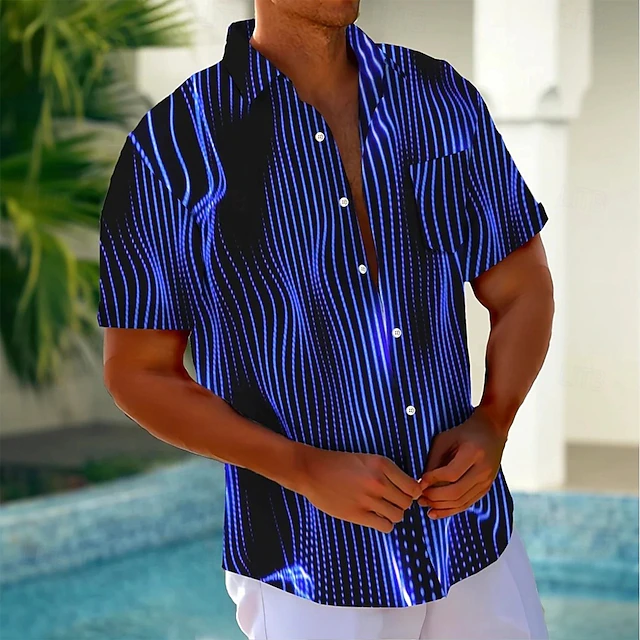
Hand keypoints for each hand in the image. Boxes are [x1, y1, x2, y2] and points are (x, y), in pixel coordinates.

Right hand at [297, 447, 422, 532]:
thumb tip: (410, 489)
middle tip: (390, 502)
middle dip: (401, 504)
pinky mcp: (357, 514)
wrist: (311, 470)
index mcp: (382, 464)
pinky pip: (385, 526)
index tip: (404, 493)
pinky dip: (383, 524)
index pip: (413, 487)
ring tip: (381, 509)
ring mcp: (368, 498)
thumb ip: (387, 472)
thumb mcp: (366, 459)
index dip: (412, 493)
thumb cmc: (338, 463)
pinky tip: (374, 517)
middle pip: (407, 503)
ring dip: (392, 515)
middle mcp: (378, 481)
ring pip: (398, 516)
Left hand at [418, 408, 508, 518]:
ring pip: (461, 502)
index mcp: (473, 452)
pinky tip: (435, 512)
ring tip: (424, 504)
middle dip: (434, 497)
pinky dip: (450, 510)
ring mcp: (487, 481)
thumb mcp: (444, 439)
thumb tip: (422, 483)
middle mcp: (483, 470)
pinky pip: (466, 504)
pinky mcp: (485, 489)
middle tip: (419, 496)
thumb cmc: (462, 433)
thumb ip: (434, 460)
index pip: (451, 474)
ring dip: (440, 506)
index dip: (434, 480)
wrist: (491, 431)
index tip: (420, 481)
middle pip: (456, 492)